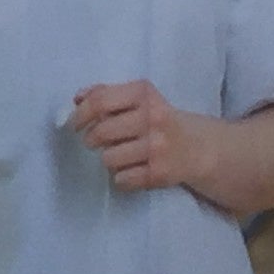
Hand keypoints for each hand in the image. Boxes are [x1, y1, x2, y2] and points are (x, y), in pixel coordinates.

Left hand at [68, 80, 198, 192]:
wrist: (198, 147)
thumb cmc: (159, 120)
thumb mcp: (139, 99)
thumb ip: (107, 94)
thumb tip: (77, 99)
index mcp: (144, 94)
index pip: (100, 101)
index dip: (81, 114)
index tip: (76, 124)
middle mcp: (153, 118)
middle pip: (102, 132)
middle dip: (90, 139)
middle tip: (93, 141)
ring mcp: (157, 147)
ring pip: (109, 158)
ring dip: (107, 159)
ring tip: (118, 155)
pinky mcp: (160, 173)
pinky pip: (122, 179)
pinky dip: (121, 178)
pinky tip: (131, 170)